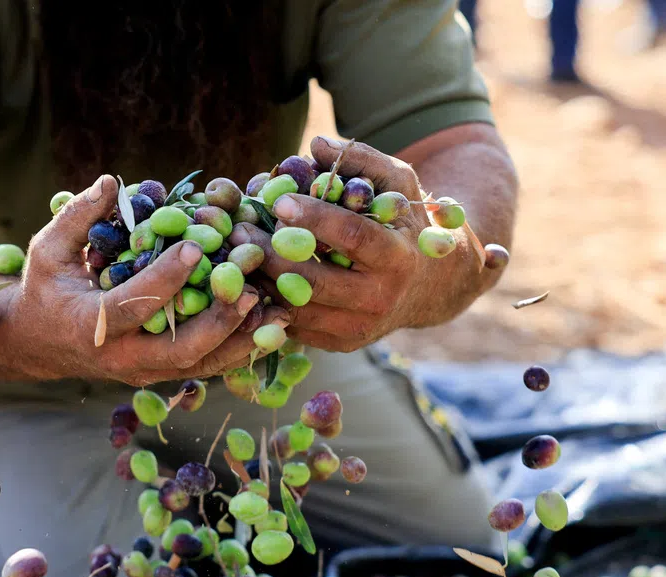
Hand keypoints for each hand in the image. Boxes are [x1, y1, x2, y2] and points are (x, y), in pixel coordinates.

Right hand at [6, 175, 287, 385]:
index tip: (199, 245)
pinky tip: (271, 325)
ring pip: (201, 365)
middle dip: (219, 320)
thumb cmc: (45, 288)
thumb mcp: (49, 249)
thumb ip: (78, 217)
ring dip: (242, 340)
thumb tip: (112, 183)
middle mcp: (121, 358)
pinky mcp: (162, 374)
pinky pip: (206, 367)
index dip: (168, 276)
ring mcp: (144, 372)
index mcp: (90, 326)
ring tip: (279, 310)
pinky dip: (240, 349)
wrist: (37, 343)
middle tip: (251, 287)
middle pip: (180, 350)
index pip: (135, 304)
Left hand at [230, 136, 480, 351]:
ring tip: (235, 251)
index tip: (279, 202)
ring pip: (297, 308)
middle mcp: (379, 299)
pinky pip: (293, 326)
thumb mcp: (398, 186)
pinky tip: (248, 277)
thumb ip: (363, 161)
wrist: (430, 286)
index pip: (352, 237)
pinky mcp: (339, 344)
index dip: (314, 219)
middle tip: (239, 229)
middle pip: (314, 280)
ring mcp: (358, 328)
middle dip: (271, 254)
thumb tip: (317, 144)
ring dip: (260, 280)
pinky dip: (267, 302)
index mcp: (397, 258)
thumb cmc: (406, 226)